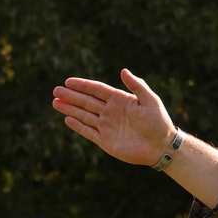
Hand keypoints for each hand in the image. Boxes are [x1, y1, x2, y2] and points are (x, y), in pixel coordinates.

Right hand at [51, 69, 172, 165]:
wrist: (162, 147)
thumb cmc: (159, 122)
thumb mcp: (150, 101)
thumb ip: (137, 86)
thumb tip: (123, 70)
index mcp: (119, 100)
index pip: (96, 90)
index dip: (82, 85)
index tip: (68, 81)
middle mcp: (111, 112)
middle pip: (86, 101)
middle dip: (71, 96)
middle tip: (55, 90)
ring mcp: (107, 126)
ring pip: (84, 115)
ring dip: (70, 109)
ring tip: (55, 102)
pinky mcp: (106, 141)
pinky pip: (89, 132)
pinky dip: (78, 126)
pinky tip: (67, 119)